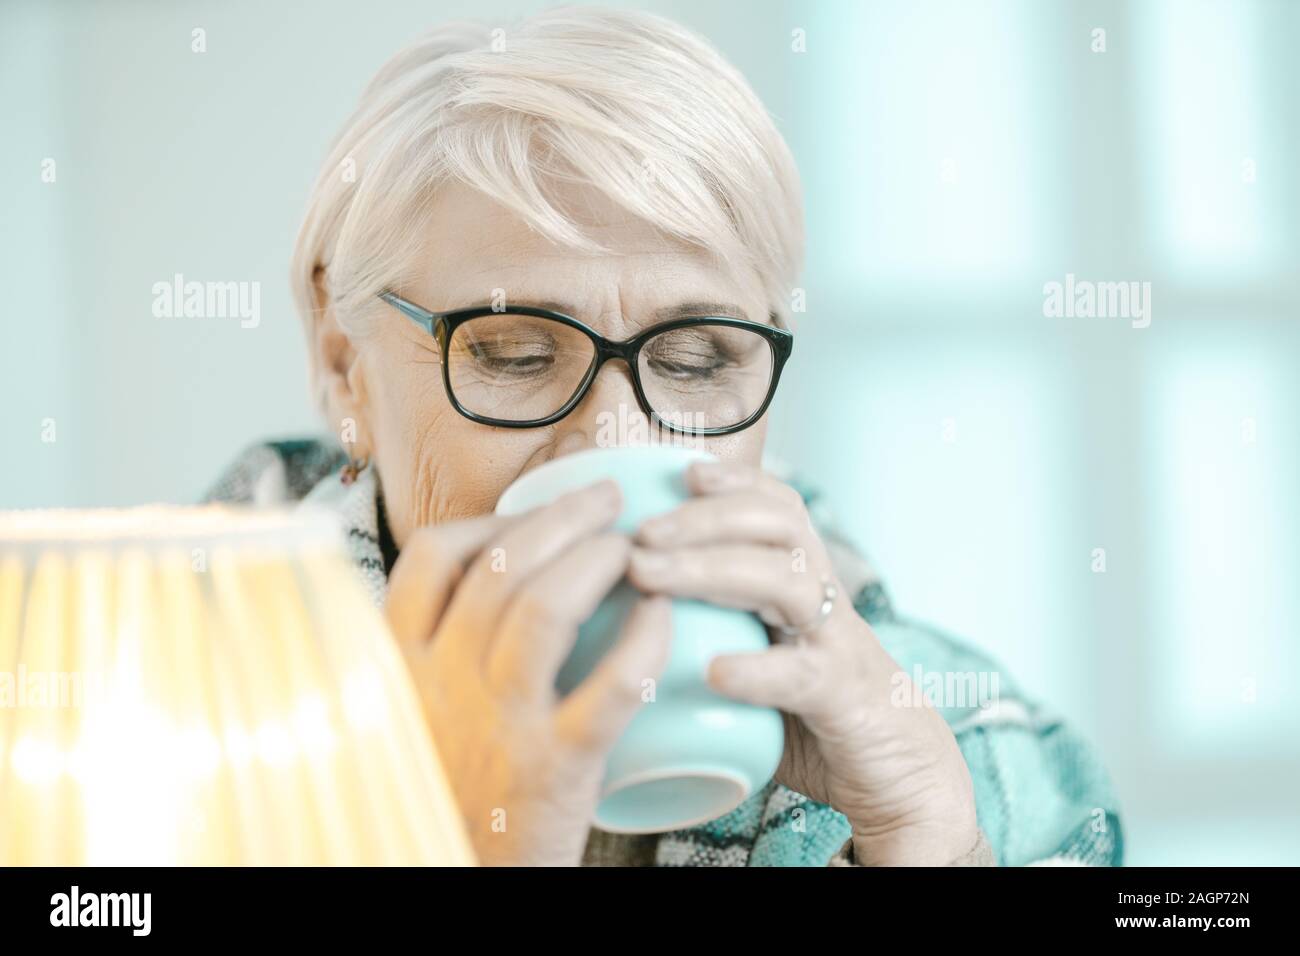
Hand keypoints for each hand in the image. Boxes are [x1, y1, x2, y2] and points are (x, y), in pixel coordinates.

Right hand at [386, 479, 671, 865]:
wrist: (461, 883)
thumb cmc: (452, 791)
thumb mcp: (417, 712)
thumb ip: (439, 650)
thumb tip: (496, 576)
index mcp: (405, 666)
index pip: (425, 558)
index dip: (488, 519)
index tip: (531, 512)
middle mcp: (443, 685)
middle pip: (498, 565)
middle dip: (561, 515)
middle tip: (607, 498)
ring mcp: (499, 724)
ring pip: (544, 608)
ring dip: (596, 559)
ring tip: (633, 544)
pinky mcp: (556, 767)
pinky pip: (611, 687)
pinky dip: (644, 640)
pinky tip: (662, 615)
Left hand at [629, 460, 978, 864]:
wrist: (902, 775)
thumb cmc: (815, 716)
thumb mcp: (762, 662)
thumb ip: (712, 638)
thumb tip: (624, 627)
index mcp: (804, 585)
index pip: (778, 509)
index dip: (734, 482)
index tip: (681, 472)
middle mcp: (822, 602)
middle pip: (775, 527)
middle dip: (703, 518)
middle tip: (642, 532)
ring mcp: (836, 645)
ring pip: (783, 582)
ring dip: (710, 570)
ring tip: (651, 576)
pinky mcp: (842, 698)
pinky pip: (799, 675)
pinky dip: (756, 670)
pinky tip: (714, 671)